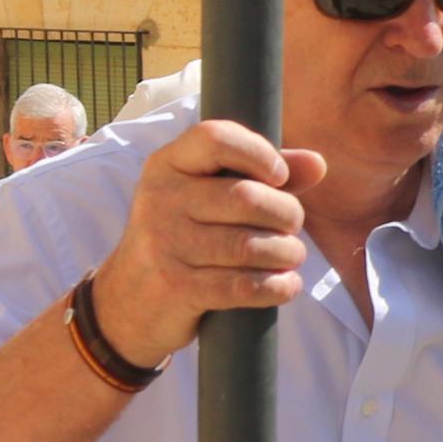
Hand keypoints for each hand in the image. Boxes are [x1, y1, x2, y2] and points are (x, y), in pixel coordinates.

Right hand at [96, 120, 323, 364]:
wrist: (125, 303)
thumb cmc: (182, 238)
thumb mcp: (207, 197)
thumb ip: (262, 175)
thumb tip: (317, 164)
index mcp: (167, 165)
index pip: (216, 138)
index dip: (259, 153)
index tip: (279, 177)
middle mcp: (160, 199)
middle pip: (246, 198)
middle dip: (286, 214)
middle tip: (291, 227)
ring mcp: (164, 245)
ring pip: (249, 245)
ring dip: (286, 254)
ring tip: (290, 256)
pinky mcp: (175, 288)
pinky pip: (243, 286)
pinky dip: (276, 287)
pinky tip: (285, 285)